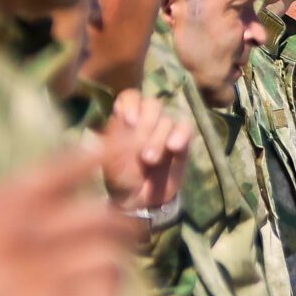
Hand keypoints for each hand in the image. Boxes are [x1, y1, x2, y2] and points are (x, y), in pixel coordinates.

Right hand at [0, 147, 134, 295]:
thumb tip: (41, 207)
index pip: (54, 173)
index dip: (89, 158)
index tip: (109, 150)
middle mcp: (24, 233)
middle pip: (100, 217)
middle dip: (120, 225)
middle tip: (127, 233)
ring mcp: (41, 272)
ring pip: (109, 259)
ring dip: (111, 267)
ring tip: (103, 276)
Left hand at [96, 89, 189, 214]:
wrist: (139, 199)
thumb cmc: (119, 177)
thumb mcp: (109, 157)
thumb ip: (115, 134)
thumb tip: (121, 116)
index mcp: (126, 118)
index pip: (131, 96)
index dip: (132, 104)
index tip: (129, 121)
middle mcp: (147, 120)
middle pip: (152, 104)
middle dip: (146, 124)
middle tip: (138, 147)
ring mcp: (166, 130)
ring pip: (168, 119)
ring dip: (158, 138)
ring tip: (149, 160)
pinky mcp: (182, 142)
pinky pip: (186, 128)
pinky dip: (180, 135)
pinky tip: (173, 147)